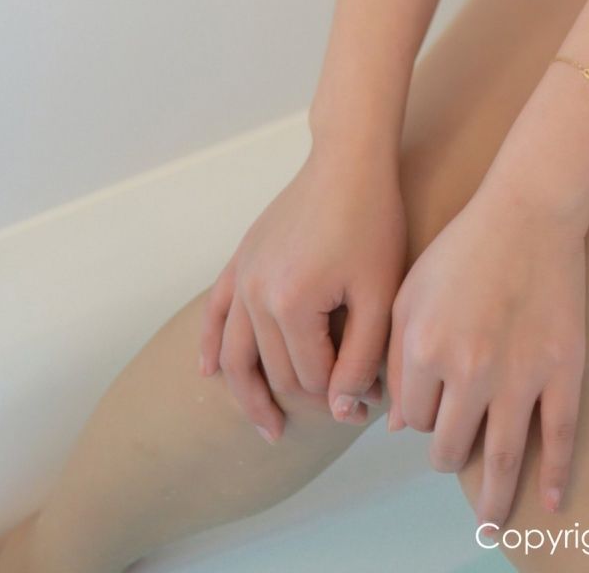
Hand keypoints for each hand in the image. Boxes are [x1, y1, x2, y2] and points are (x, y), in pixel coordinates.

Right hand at [198, 144, 406, 441]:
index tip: (370, 404)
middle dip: (307, 398)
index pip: (310, 378)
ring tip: (267, 427)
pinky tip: (208, 372)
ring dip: (247, 394)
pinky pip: (214, 312)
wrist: (348, 162)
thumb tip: (341, 409)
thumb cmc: (373, 222)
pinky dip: (209, 345)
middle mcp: (255, 295)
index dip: (340, 398)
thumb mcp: (380, 293)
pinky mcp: (239, 259)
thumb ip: (362, 358)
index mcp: (292, 305)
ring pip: (234, 353)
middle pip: (274, 370)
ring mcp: (242, 276)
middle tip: (341, 412)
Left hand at [384, 175, 586, 525]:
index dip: (421, 417)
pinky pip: (558, 437)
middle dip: (448, 452)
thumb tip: (398, 426)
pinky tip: (550, 504)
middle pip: (449, 445)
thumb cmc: (465, 246)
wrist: (531, 209)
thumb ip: (396, 359)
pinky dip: (553, 477)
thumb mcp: (410, 292)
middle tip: (457, 450)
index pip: (413, 417)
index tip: (432, 409)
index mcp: (423, 348)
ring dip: (492, 501)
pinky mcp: (562, 369)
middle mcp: (468, 369)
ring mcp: (519, 374)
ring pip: (499, 458)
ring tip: (490, 524)